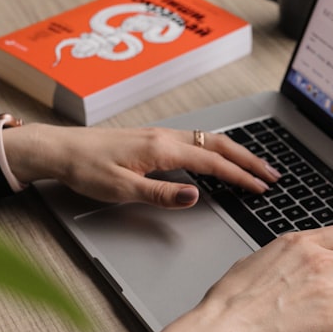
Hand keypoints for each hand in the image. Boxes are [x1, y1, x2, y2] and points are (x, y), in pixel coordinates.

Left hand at [2, 124, 279, 207]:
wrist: (59, 150)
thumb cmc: (85, 169)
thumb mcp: (121, 189)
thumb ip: (161, 193)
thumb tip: (196, 195)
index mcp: (163, 149)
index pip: (213, 162)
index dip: (241, 176)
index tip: (262, 187)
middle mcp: (167, 137)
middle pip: (220, 145)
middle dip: (250, 160)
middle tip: (273, 174)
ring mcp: (162, 136)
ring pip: (210, 140)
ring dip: (237, 153)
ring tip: (256, 167)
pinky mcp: (155, 140)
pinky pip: (197, 141)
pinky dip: (219, 150)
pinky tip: (221, 159)